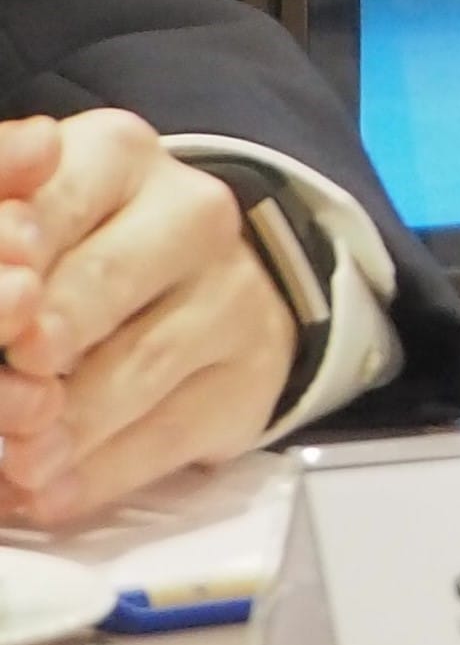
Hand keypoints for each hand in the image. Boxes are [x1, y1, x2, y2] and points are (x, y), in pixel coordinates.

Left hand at [0, 114, 291, 525]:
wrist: (200, 279)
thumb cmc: (81, 247)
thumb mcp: (33, 220)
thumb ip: (5, 236)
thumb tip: (4, 291)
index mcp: (116, 155)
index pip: (56, 198)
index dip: (15, 249)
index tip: (7, 302)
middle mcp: (191, 213)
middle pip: (101, 282)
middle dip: (36, 345)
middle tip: (11, 383)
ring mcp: (232, 294)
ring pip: (138, 367)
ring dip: (61, 427)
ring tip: (17, 459)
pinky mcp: (251, 372)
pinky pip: (170, 433)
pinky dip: (98, 473)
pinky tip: (51, 488)